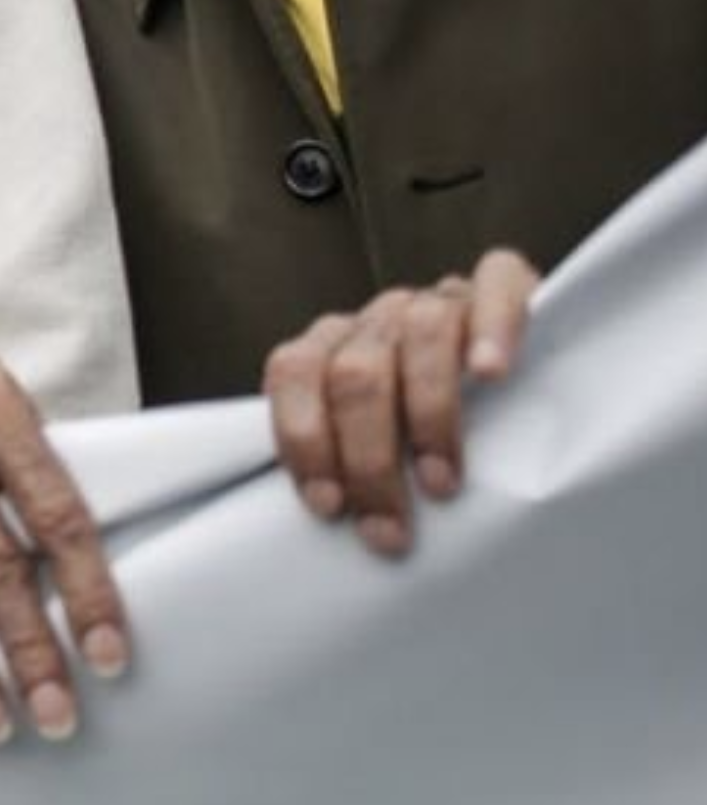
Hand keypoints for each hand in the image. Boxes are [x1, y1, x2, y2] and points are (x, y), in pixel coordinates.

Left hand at [262, 249, 537, 557]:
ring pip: (421, 335)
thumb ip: (349, 455)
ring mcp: (440, 298)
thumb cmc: (439, 422)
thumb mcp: (382, 439)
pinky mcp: (505, 284)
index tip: (328, 507)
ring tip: (442, 484)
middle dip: (367, 459)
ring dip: (429, 415)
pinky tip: (493, 375)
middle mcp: (381, 317)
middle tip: (390, 528)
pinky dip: (493, 329)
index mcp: (335, 345)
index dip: (304, 438)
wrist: (520, 361)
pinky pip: (496, 288)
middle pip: (356, 372)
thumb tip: (329, 519)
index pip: (293, 371)